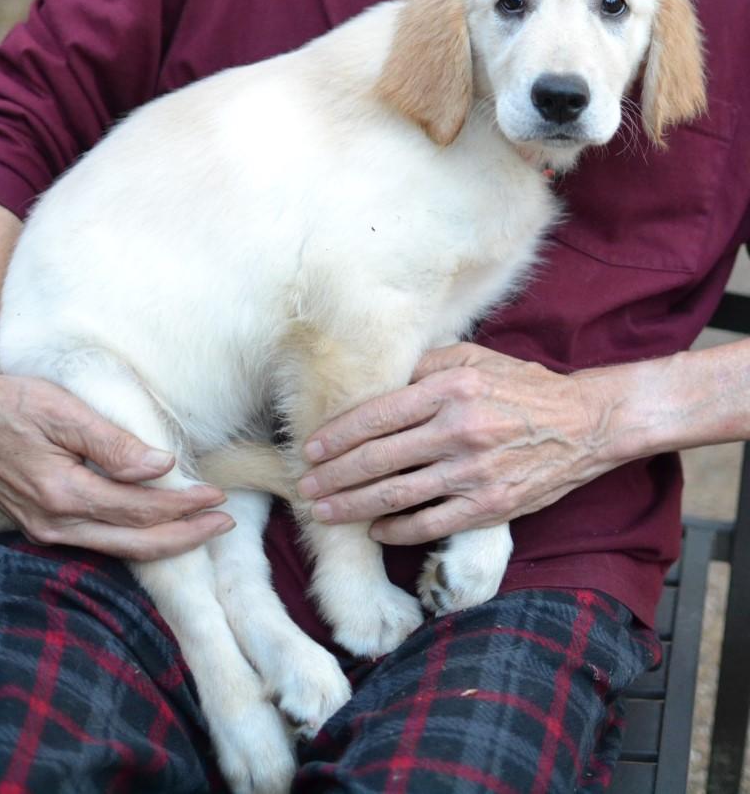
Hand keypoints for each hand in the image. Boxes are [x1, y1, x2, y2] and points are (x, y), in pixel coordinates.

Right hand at [0, 372, 232, 558]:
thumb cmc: (11, 405)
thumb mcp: (62, 412)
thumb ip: (112, 443)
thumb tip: (162, 466)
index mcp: (64, 494)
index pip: (140, 509)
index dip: (183, 505)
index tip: (217, 496)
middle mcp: (56, 524)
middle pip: (135, 542)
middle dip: (185, 536)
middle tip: (224, 524)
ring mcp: (46, 531)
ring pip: (118, 549)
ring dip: (163, 542)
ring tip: (201, 530)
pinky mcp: (41, 527)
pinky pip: (98, 542)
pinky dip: (133, 540)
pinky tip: (154, 530)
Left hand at [297, 343, 612, 543]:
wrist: (584, 424)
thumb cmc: (522, 387)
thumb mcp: (474, 358)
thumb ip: (424, 365)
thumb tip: (377, 378)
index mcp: (451, 388)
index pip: (378, 415)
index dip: (338, 436)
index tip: (311, 449)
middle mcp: (458, 430)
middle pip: (378, 459)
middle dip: (334, 476)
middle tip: (304, 487)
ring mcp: (474, 472)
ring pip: (397, 495)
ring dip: (353, 507)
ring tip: (324, 512)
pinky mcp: (490, 506)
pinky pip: (431, 524)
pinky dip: (397, 530)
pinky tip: (375, 530)